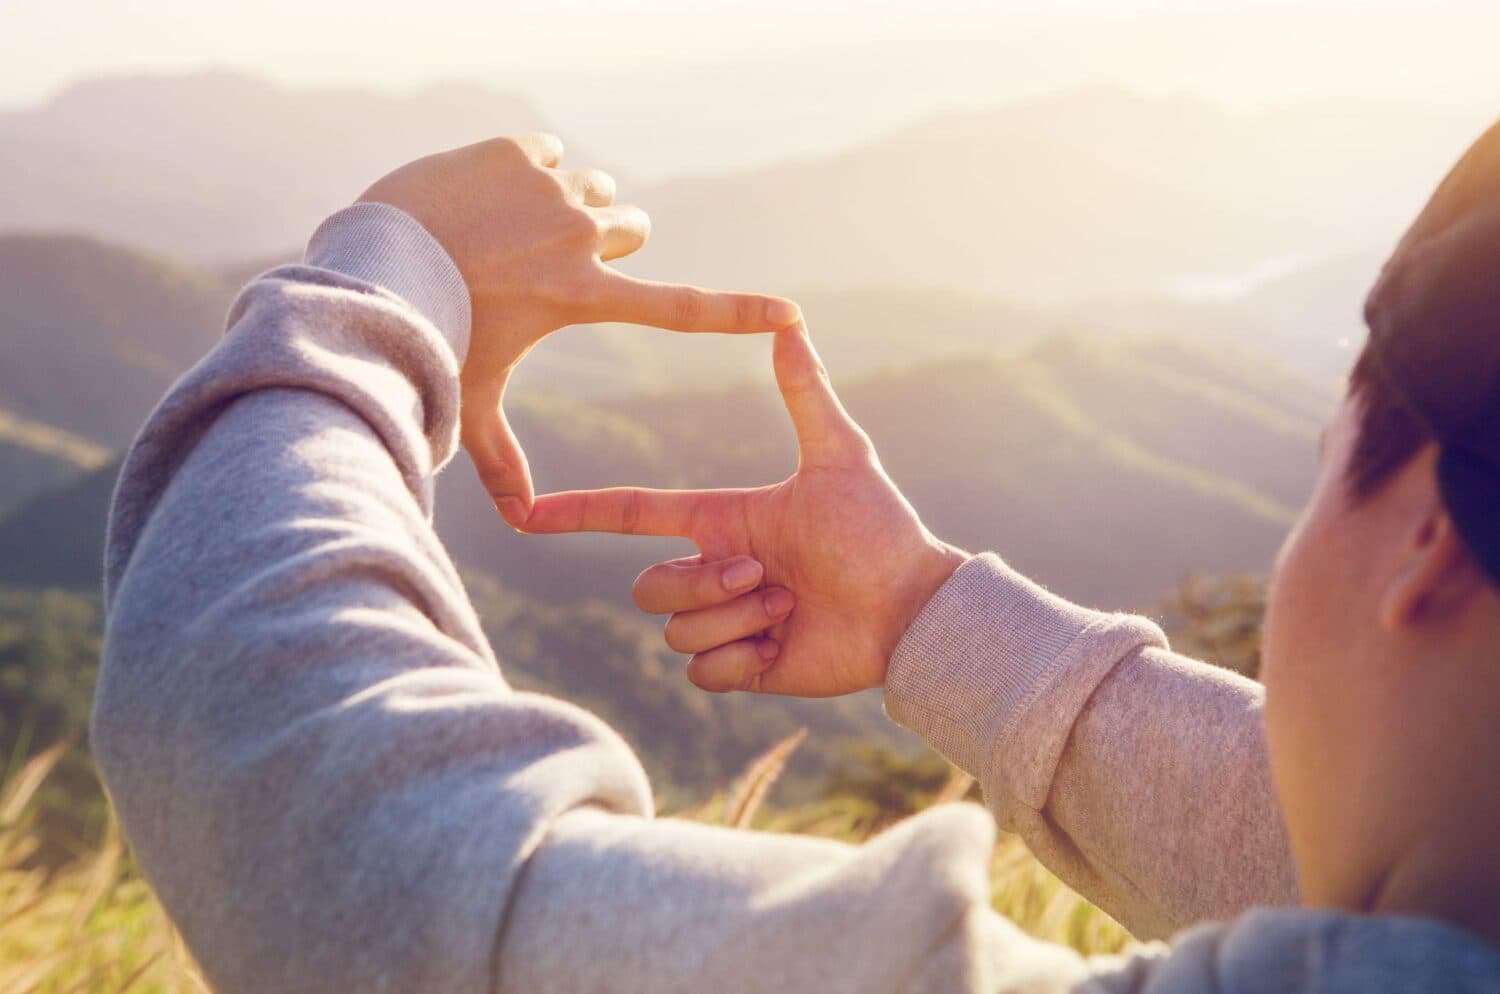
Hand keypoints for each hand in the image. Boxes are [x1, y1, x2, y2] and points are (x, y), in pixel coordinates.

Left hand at [359, 132, 799, 525]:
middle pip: (632, 226)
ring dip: (568, 204)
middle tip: (551, 262)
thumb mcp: (471, 402)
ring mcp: (551, 188)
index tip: (790, 313)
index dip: (739, 313)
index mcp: (584, 297)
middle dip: (607, 241)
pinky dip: (525, 171)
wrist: (375, 262)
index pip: (681, 308)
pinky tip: (483, 197)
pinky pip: (546, 151)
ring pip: (591, 185)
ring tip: (510, 231)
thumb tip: (522, 526)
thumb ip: (500, 460)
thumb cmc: (427, 339)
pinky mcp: (518, 151)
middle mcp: (581, 236)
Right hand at [519, 322, 967, 696]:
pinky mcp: (743, 668)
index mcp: (722, 522)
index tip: (523, 512)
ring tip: (788, 607)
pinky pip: (700, 673)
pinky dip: (740, 660)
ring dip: (735, 620)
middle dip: (702, 585)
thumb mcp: (839, 456)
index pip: (632, 513)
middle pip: (648, 586)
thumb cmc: (879, 530)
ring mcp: (726, 623)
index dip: (578, 512)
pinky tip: (783, 647)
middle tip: (767, 578)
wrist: (911, 609)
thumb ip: (806, 393)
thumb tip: (789, 321)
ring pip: (675, 630)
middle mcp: (715, 571)